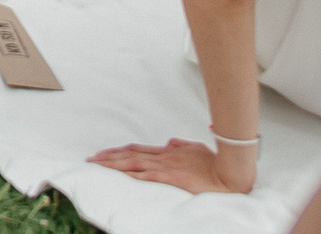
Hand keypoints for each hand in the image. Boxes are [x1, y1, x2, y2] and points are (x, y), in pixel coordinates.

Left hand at [89, 139, 255, 194]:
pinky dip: (133, 174)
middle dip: (109, 157)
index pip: (137, 150)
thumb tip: (168, 143)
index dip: (119, 151)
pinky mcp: (172, 177)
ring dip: (114, 164)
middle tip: (91, 159)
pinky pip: (148, 175)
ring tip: (97, 165)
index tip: (105, 152)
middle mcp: (163, 157)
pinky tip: (120, 174)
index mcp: (167, 152)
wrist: (228, 171)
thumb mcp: (195, 148)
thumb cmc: (215, 162)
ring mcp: (166, 166)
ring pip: (133, 163)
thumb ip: (180, 145)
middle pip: (130, 155)